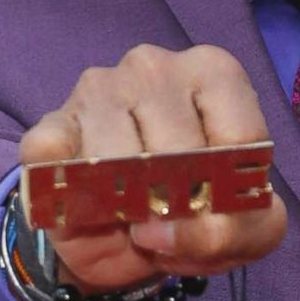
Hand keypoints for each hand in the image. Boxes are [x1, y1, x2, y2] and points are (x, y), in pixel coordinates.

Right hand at [19, 44, 287, 291]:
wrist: (125, 234)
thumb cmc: (198, 208)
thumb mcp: (248, 229)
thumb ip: (236, 230)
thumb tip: (159, 229)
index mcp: (215, 74)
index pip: (242, 140)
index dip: (230, 197)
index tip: (217, 214)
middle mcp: (155, 66)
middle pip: (182, 153)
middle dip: (178, 208)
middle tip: (168, 219)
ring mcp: (97, 89)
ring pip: (121, 161)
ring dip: (127, 207)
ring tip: (131, 209)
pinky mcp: (51, 124)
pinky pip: (55, 157)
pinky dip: (68, 192)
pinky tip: (85, 198)